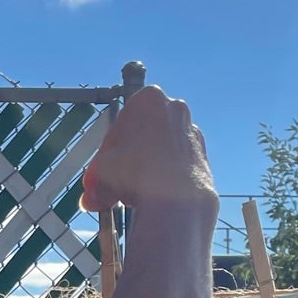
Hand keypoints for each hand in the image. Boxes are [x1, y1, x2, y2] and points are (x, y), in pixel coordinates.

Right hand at [81, 85, 215, 214]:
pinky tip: (154, 198)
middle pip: (143, 134)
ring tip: (133, 195)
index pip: (120, 123)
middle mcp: (175, 109)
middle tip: (114, 182)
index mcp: (149, 99)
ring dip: (146, 169)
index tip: (101, 169)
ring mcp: (192, 133)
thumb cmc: (136, 172)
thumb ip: (97, 177)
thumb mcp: (101, 170)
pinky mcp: (203, 157)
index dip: (107, 150)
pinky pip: (177, 166)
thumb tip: (94, 196)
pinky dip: (166, 179)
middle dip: (128, 158)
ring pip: (161, 150)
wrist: (175, 198)